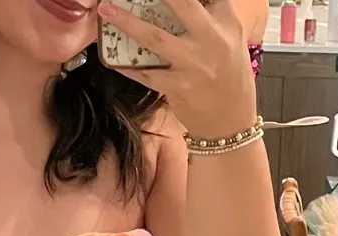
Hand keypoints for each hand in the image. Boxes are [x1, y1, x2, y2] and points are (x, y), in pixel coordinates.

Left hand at [98, 0, 256, 139]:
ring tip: (106, 10)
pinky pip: (146, 74)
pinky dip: (127, 66)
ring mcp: (193, 64)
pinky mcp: (178, 87)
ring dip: (127, 22)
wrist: (231, 123)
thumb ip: (212, 17)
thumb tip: (182, 4)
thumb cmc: (230, 78)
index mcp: (227, 22)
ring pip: (155, 37)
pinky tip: (110, 58)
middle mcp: (211, 38)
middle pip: (183, 3)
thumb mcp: (231, 40)